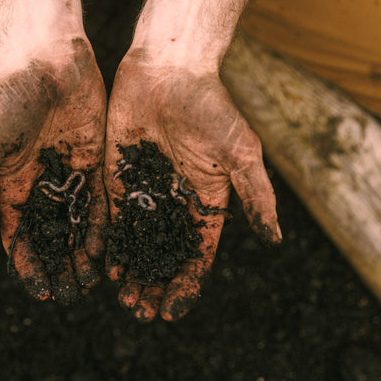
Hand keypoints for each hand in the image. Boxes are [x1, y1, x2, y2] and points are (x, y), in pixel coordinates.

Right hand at [0, 37, 107, 302]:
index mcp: (8, 185)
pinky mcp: (93, 162)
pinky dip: (100, 226)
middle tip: (70, 294)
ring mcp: (67, 174)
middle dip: (57, 265)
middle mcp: (38, 185)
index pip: (18, 235)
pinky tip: (106, 250)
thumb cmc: (5, 99)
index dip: (27, 264)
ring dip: (80, 253)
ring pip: (75, 223)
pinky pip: (98, 200)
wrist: (44, 58)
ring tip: (90, 283)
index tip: (40, 290)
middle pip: (49, 235)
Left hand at [104, 53, 280, 321]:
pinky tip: (104, 265)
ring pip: (137, 241)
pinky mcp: (117, 176)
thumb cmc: (211, 107)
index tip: (173, 310)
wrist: (169, 69)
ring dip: (132, 270)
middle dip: (154, 283)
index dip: (187, 282)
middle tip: (141, 312)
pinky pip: (111, 216)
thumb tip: (275, 240)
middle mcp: (174, 201)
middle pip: (164, 253)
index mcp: (205, 201)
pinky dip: (110, 242)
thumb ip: (255, 195)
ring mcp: (144, 190)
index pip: (197, 252)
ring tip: (124, 298)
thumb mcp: (240, 152)